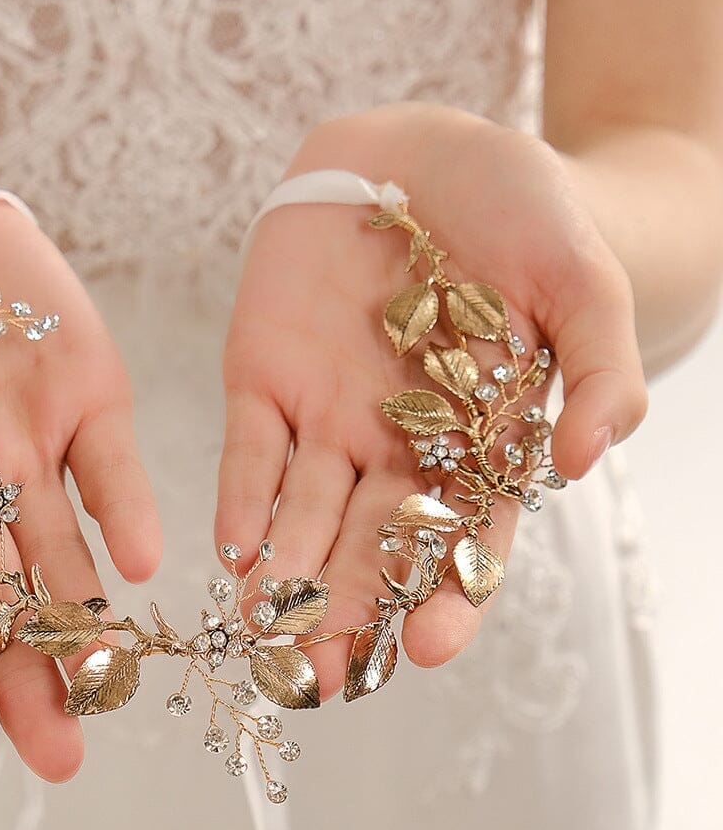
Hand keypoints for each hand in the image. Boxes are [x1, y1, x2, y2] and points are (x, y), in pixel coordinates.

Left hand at [215, 103, 646, 697]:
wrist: (426, 152)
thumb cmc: (522, 216)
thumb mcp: (583, 284)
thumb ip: (596, 371)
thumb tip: (589, 459)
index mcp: (476, 441)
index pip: (465, 538)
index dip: (446, 594)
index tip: (423, 647)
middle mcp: (397, 446)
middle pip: (370, 547)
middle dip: (345, 611)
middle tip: (321, 676)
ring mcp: (326, 416)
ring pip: (301, 515)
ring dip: (283, 578)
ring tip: (266, 639)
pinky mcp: (264, 376)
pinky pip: (249, 450)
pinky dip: (241, 500)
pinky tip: (234, 554)